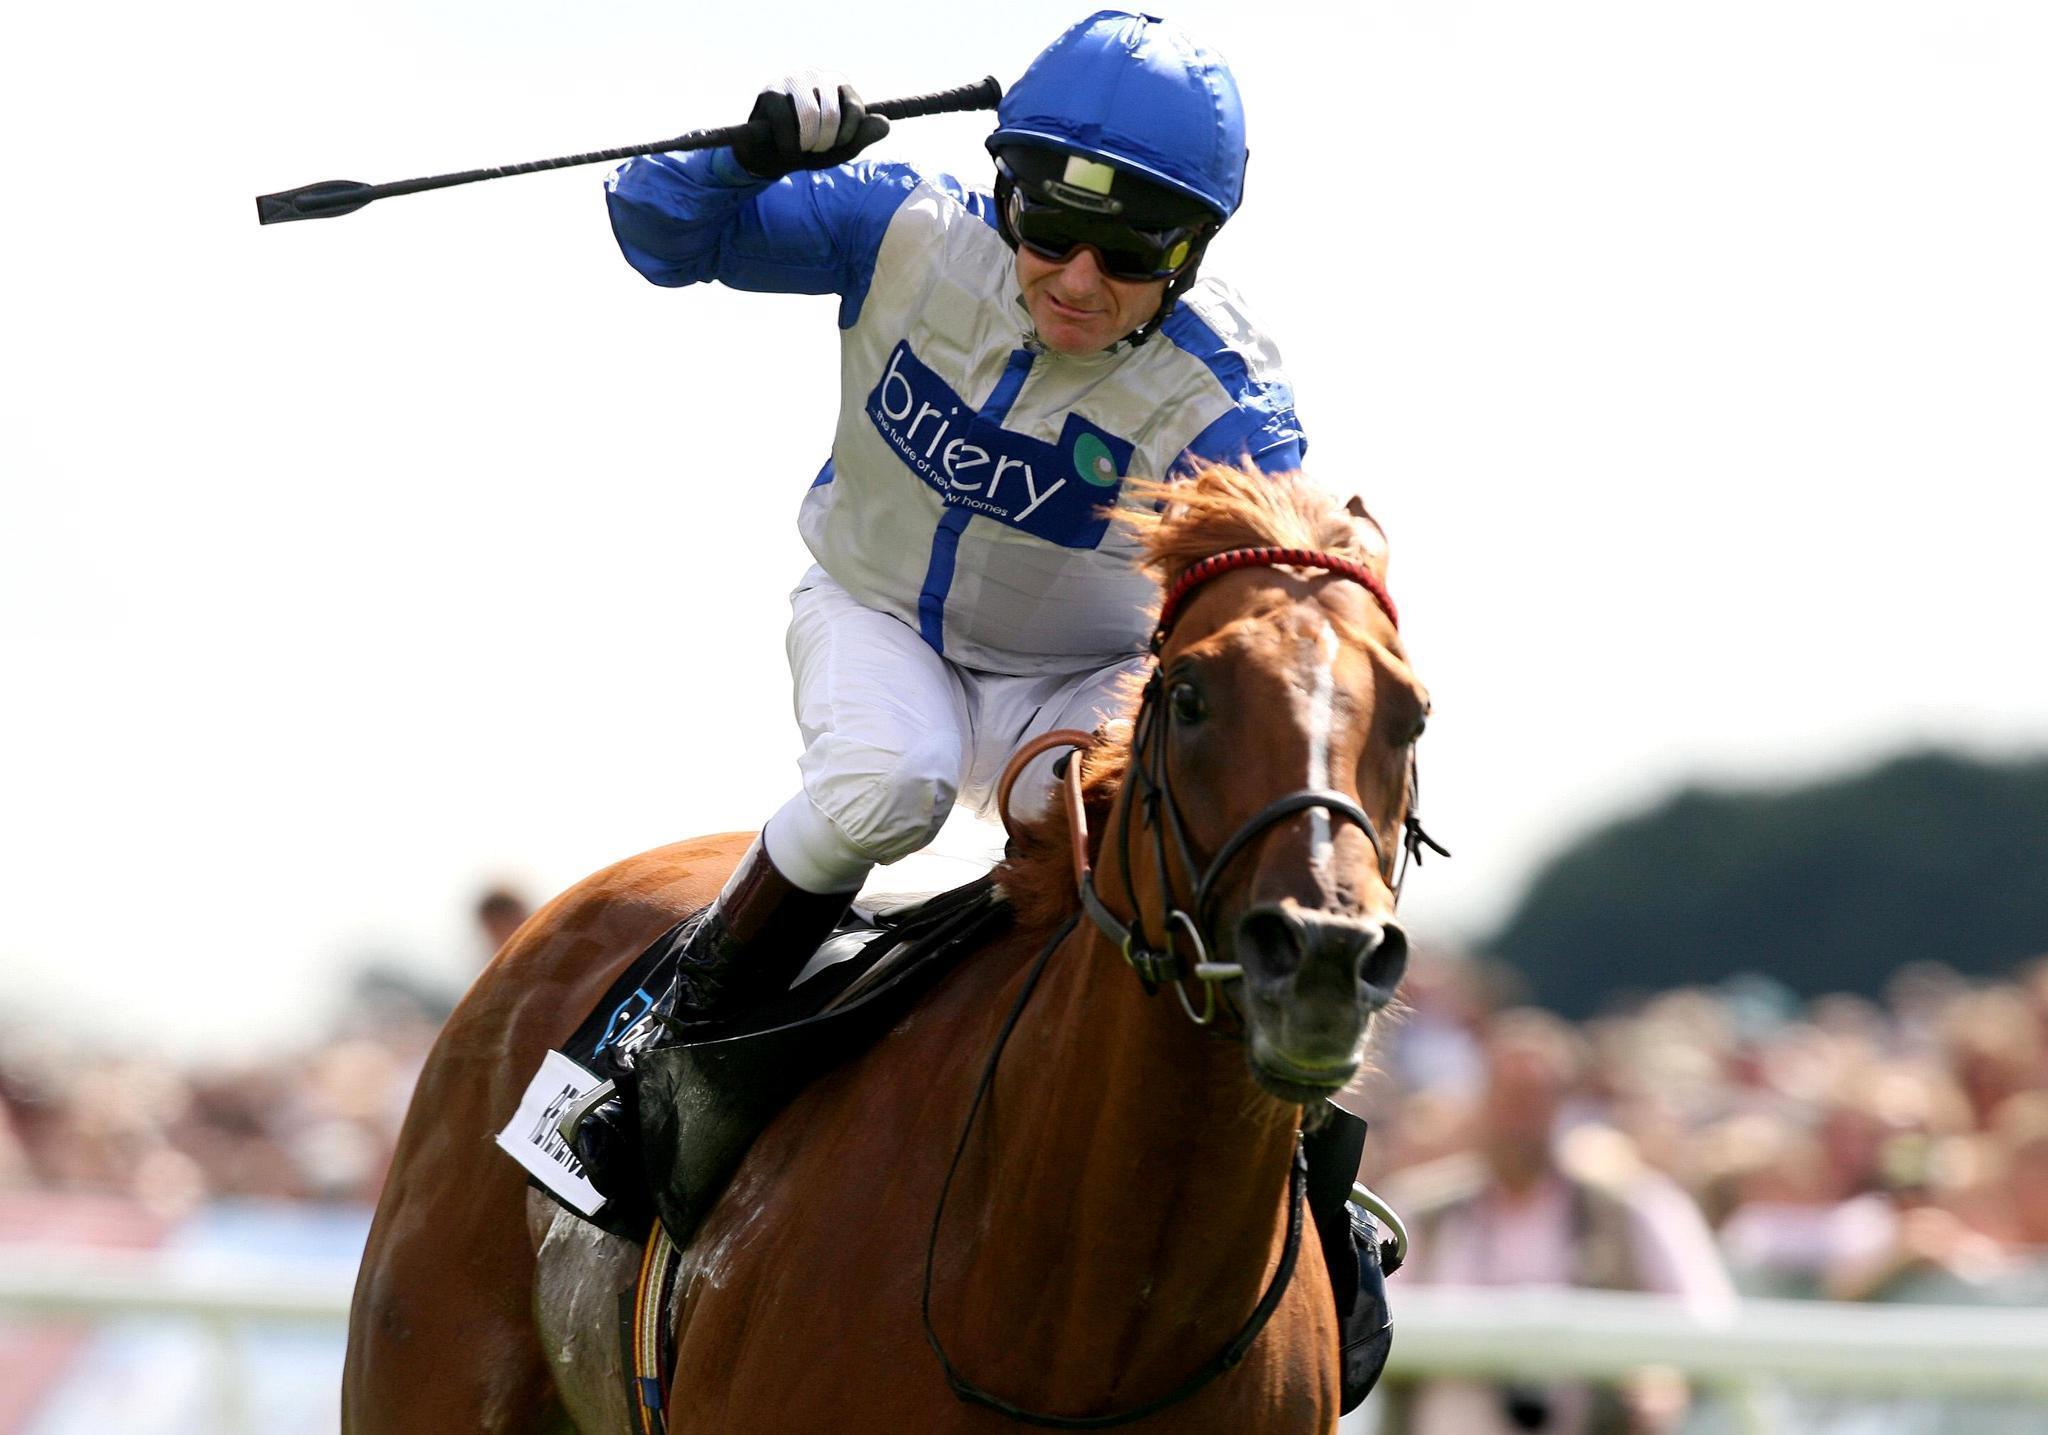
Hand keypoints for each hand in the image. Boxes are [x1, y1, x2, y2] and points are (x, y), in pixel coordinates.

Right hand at [730, 69, 890, 179]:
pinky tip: (786, 151)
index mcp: (839, 85)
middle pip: (831, 114)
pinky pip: (785, 122)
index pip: (855, 109)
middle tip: (814, 151)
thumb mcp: (840, 148)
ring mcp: (792, 80)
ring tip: (801, 150)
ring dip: (806, 144)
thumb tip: (886, 125)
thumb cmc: (809, 148)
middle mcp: (817, 75)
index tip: (835, 146)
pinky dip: (789, 146)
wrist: (770, 156)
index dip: (847, 136)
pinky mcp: (770, 92)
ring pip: (809, 116)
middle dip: (824, 143)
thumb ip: (862, 137)